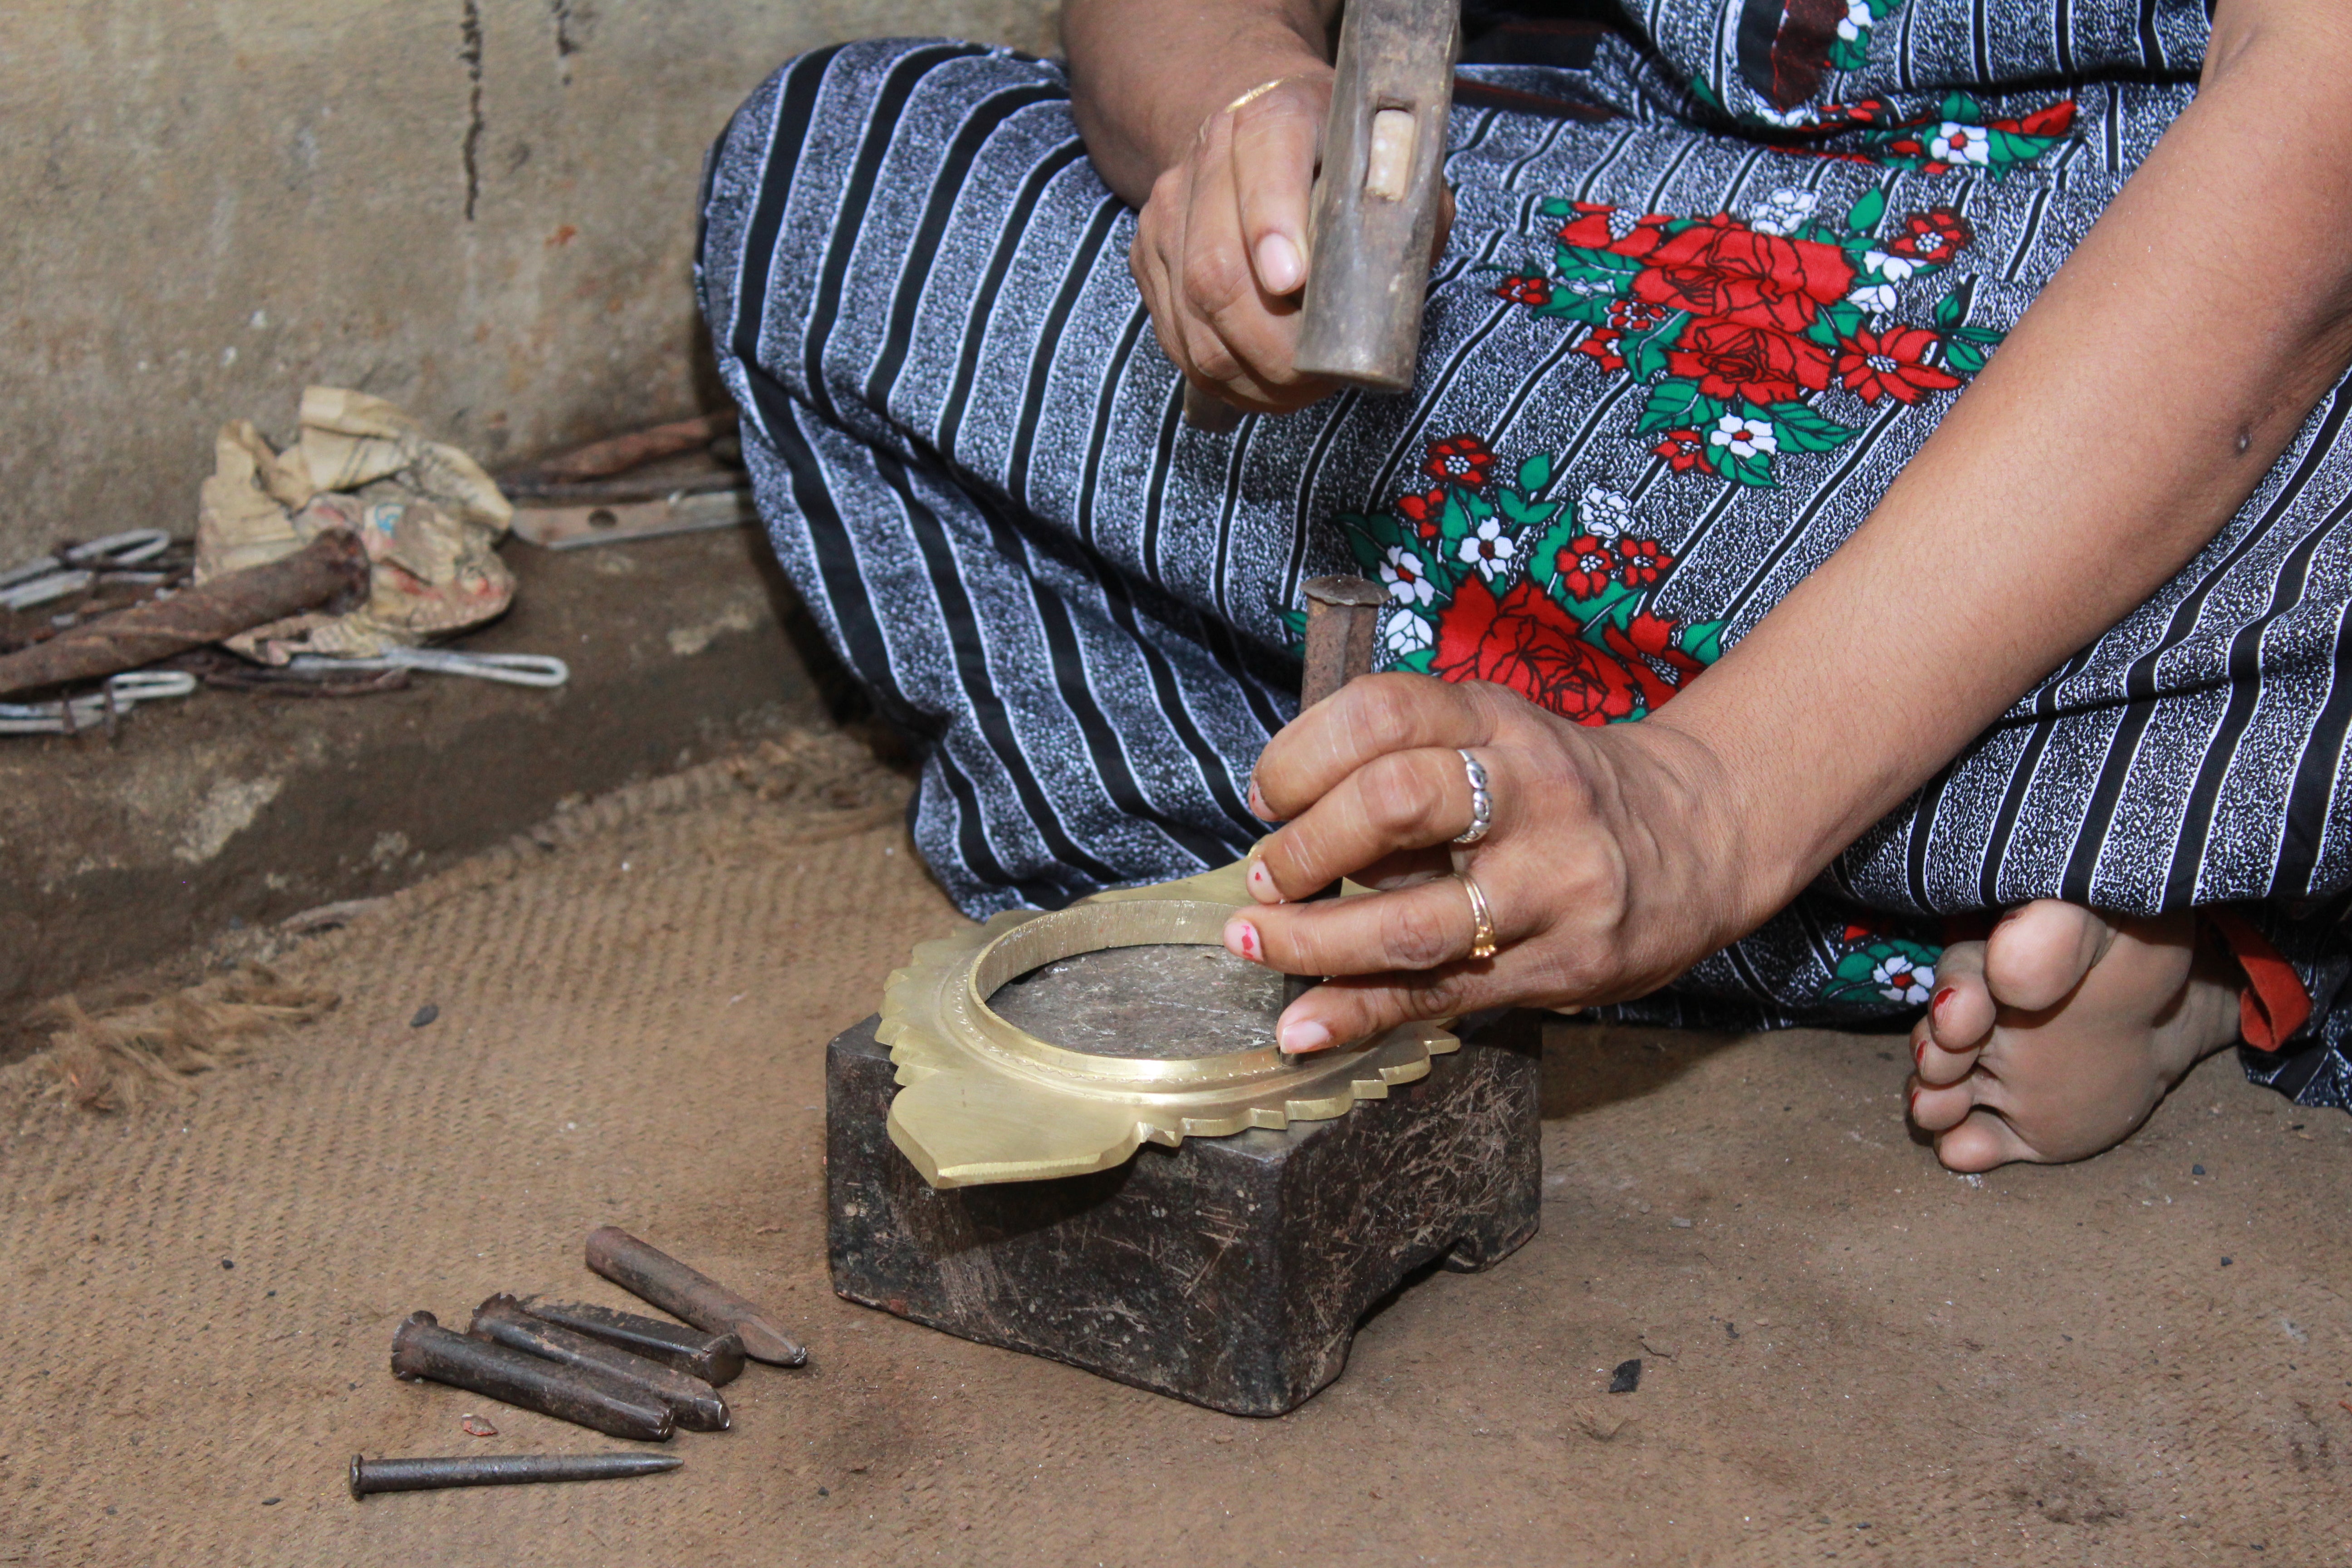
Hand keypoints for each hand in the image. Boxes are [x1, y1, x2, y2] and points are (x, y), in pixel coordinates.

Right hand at [1136, 73, 1459, 416]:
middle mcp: (1211, 155)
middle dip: (1271, 342)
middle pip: (1217, 267)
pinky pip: (1176, 337)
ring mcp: (1170, 209)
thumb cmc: (1343, 162)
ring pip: (1194, 314)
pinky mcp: (1147, 255)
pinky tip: (1264, 385)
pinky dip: (1222, 376)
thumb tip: (1391, 285)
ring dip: (1249, 371)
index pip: (1267, 161)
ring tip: (1300, 390)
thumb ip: (1407, 209)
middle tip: (1318, 378)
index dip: (1271, 224)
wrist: (1259, 133)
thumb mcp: (1392, 167)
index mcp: (1279, 115)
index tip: (1290, 282)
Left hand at [1225, 674, 1763, 1051]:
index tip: (1266, 794)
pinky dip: (1358, 1012)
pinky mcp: (1567, 963)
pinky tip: (1303, 1025)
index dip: (1304, 753)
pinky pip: (1442, 994)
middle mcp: (1532, 792)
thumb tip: (1282, 828)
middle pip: (1396, 801)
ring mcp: (1554, 882)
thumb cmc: (1566, 790)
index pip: (1384, 712)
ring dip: (1313, 940)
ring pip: (1416, 920)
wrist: (1704, 836)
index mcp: (1499, 722)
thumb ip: (1405, 772)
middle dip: (1306, 847)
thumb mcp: (1498, 743)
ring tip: (1254, 942)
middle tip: (1263, 875)